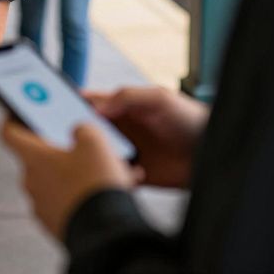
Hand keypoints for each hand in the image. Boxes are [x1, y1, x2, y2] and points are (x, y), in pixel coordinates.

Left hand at [1, 121, 135, 240]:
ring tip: (108, 169)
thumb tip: (79, 131)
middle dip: (59, 148)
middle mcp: (31, 182)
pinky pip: (67, 201)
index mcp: (33, 158)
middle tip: (81, 141)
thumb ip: (83, 129)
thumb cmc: (94, 185)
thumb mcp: (95, 142)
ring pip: (57, 180)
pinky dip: (83, 194)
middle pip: (39, 157)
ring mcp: (42, 205)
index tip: (19, 111)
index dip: (13, 118)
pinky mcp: (57, 224)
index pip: (9, 133)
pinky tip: (108, 191)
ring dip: (76, 172)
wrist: (106, 235)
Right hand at [84, 86, 207, 187]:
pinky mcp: (136, 175)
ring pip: (99, 155)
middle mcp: (123, 130)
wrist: (213, 152)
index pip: (92, 104)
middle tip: (74, 139)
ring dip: (97, 158)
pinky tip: (129, 173)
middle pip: (90, 131)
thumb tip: (97, 107)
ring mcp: (128, 153)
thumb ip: (128, 96)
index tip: (60, 109)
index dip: (75, 105)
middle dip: (80, 134)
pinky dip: (115, 176)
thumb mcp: (159, 98)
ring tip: (104, 159)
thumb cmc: (192, 120)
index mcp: (125, 108)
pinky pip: (116, 177)